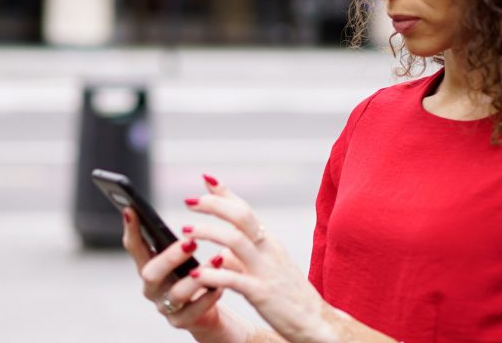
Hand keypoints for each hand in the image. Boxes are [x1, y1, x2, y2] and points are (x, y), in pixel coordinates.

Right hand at [122, 207, 230, 340]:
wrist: (211, 312)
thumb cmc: (198, 272)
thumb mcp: (194, 247)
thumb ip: (201, 213)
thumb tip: (209, 178)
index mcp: (150, 264)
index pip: (134, 246)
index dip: (130, 229)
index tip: (130, 209)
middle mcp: (152, 285)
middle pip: (149, 272)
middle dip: (168, 256)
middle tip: (190, 241)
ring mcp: (165, 306)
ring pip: (174, 294)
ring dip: (195, 277)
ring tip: (217, 260)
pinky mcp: (182, 323)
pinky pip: (194, 312)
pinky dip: (207, 298)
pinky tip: (221, 286)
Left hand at [179, 175, 336, 342]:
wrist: (316, 322)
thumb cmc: (287, 295)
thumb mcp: (266, 269)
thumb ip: (241, 259)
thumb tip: (220, 253)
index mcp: (268, 241)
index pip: (245, 209)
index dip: (225, 193)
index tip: (205, 179)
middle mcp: (268, 250)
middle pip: (240, 216)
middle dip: (213, 205)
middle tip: (189, 203)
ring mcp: (265, 270)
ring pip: (234, 241)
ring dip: (207, 232)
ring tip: (185, 232)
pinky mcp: (261, 294)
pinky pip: (233, 279)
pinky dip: (212, 274)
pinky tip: (196, 273)